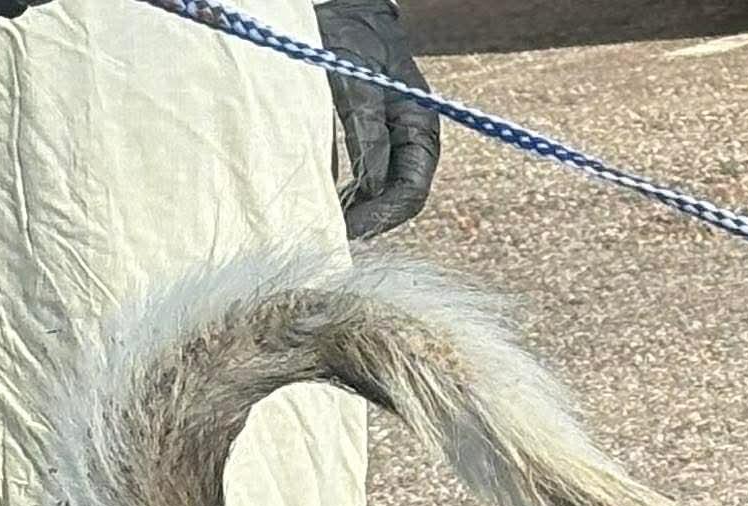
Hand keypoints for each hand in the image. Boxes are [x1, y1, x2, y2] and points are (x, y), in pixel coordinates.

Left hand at [314, 1, 439, 240]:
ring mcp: (389, 145)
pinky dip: (345, 195)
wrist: (344, 9)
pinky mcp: (366, 141)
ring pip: (379, 194)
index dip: (381, 216)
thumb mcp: (357, 83)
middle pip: (396, 201)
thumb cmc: (353, 38)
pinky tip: (326, 205)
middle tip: (334, 241)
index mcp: (421, 133)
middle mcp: (410, 146)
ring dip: (357, 213)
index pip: (410, 193)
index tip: (349, 232)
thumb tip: (369, 189)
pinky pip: (361, 180)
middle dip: (369, 221)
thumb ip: (366, 133)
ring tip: (329, 231)